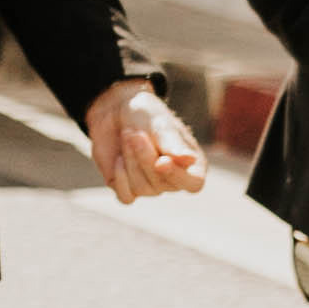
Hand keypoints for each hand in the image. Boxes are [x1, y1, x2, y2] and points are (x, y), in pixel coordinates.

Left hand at [83, 80, 208, 201]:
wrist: (114, 110)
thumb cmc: (145, 114)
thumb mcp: (160, 123)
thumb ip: (173, 143)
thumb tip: (190, 160)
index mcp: (192, 163)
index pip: (193, 184)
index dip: (177, 175)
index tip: (161, 160)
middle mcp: (173, 179)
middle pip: (161, 184)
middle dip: (145, 158)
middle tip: (135, 134)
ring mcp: (151, 186)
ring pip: (141, 189)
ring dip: (130, 161)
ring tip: (127, 136)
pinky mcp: (128, 188)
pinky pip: (126, 197)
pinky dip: (120, 177)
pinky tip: (118, 159)